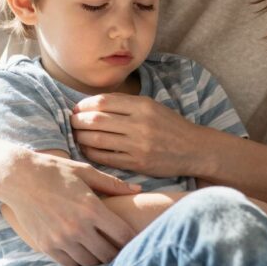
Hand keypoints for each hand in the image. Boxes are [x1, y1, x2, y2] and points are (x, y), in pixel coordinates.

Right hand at [0, 146, 138, 265]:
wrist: (18, 178)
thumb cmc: (55, 171)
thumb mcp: (85, 172)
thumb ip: (113, 184)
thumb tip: (139, 190)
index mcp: (91, 208)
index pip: (123, 235)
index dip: (132, 240)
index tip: (135, 240)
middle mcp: (77, 227)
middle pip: (109, 254)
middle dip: (118, 254)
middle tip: (121, 250)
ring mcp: (61, 239)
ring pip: (90, 262)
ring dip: (99, 259)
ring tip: (103, 252)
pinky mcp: (46, 246)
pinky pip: (70, 264)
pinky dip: (80, 262)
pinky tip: (84, 253)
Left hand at [70, 93, 205, 178]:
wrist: (194, 149)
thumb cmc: (170, 126)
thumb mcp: (152, 107)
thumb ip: (126, 104)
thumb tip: (94, 103)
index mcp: (143, 106)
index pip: (103, 102)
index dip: (85, 105)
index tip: (78, 108)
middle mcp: (139, 124)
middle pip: (96, 120)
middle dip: (78, 121)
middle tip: (72, 122)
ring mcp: (138, 145)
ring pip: (97, 139)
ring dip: (81, 137)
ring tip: (77, 135)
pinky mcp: (137, 163)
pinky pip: (105, 157)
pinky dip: (91, 152)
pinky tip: (87, 148)